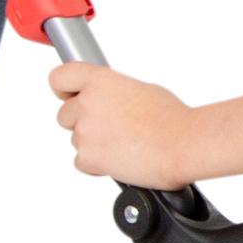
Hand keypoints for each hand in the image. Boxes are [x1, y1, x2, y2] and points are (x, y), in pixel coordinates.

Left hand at [49, 63, 205, 185]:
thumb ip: (114, 93)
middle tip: (110, 128)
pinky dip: (97, 164)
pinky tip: (121, 159)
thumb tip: (109, 102)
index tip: (69, 95)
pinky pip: (81, 162)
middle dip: (83, 122)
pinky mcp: (87, 158)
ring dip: (93, 144)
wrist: (184, 144)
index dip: (63, 89)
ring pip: (75, 140)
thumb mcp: (142, 90)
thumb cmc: (172, 118)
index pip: (59, 77)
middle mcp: (87, 103)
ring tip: (124, 144)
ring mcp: (84, 132)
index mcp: (100, 80)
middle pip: (65, 115)